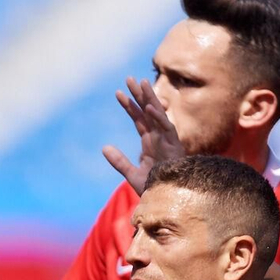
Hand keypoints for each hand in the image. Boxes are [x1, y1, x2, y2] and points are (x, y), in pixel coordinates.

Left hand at [101, 77, 183, 194]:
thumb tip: (104, 147)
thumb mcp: (132, 174)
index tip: (118, 93)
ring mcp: (167, 141)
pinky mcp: (174, 147)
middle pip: (148, 112)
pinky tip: (148, 107)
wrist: (167, 201)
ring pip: (158, 115)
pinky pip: (167, 128)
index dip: (129, 106)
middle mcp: (159, 138)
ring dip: (150, 99)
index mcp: (150, 143)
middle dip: (139, 95)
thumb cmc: (154, 189)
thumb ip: (119, 161)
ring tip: (141, 83)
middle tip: (129, 78)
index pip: (139, 120)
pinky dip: (158, 118)